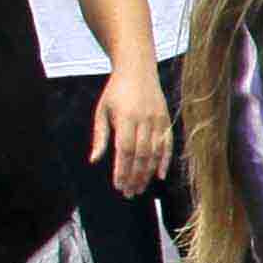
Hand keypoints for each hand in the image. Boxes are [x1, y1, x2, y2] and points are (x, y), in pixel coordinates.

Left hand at [91, 71, 169, 193]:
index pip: (124, 150)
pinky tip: (160, 175)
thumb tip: (94, 160)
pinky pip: (168, 144)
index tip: (119, 185)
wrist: (137, 69)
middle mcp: (143, 120)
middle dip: (135, 176)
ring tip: (140, 188)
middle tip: (129, 193)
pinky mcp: (166, 120)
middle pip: (140, 155)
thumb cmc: (115, 91)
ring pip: (154, 152)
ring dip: (148, 173)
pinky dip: (165, 161)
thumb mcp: (102, 111)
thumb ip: (100, 136)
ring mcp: (157, 120)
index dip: (122, 170)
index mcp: (125, 117)